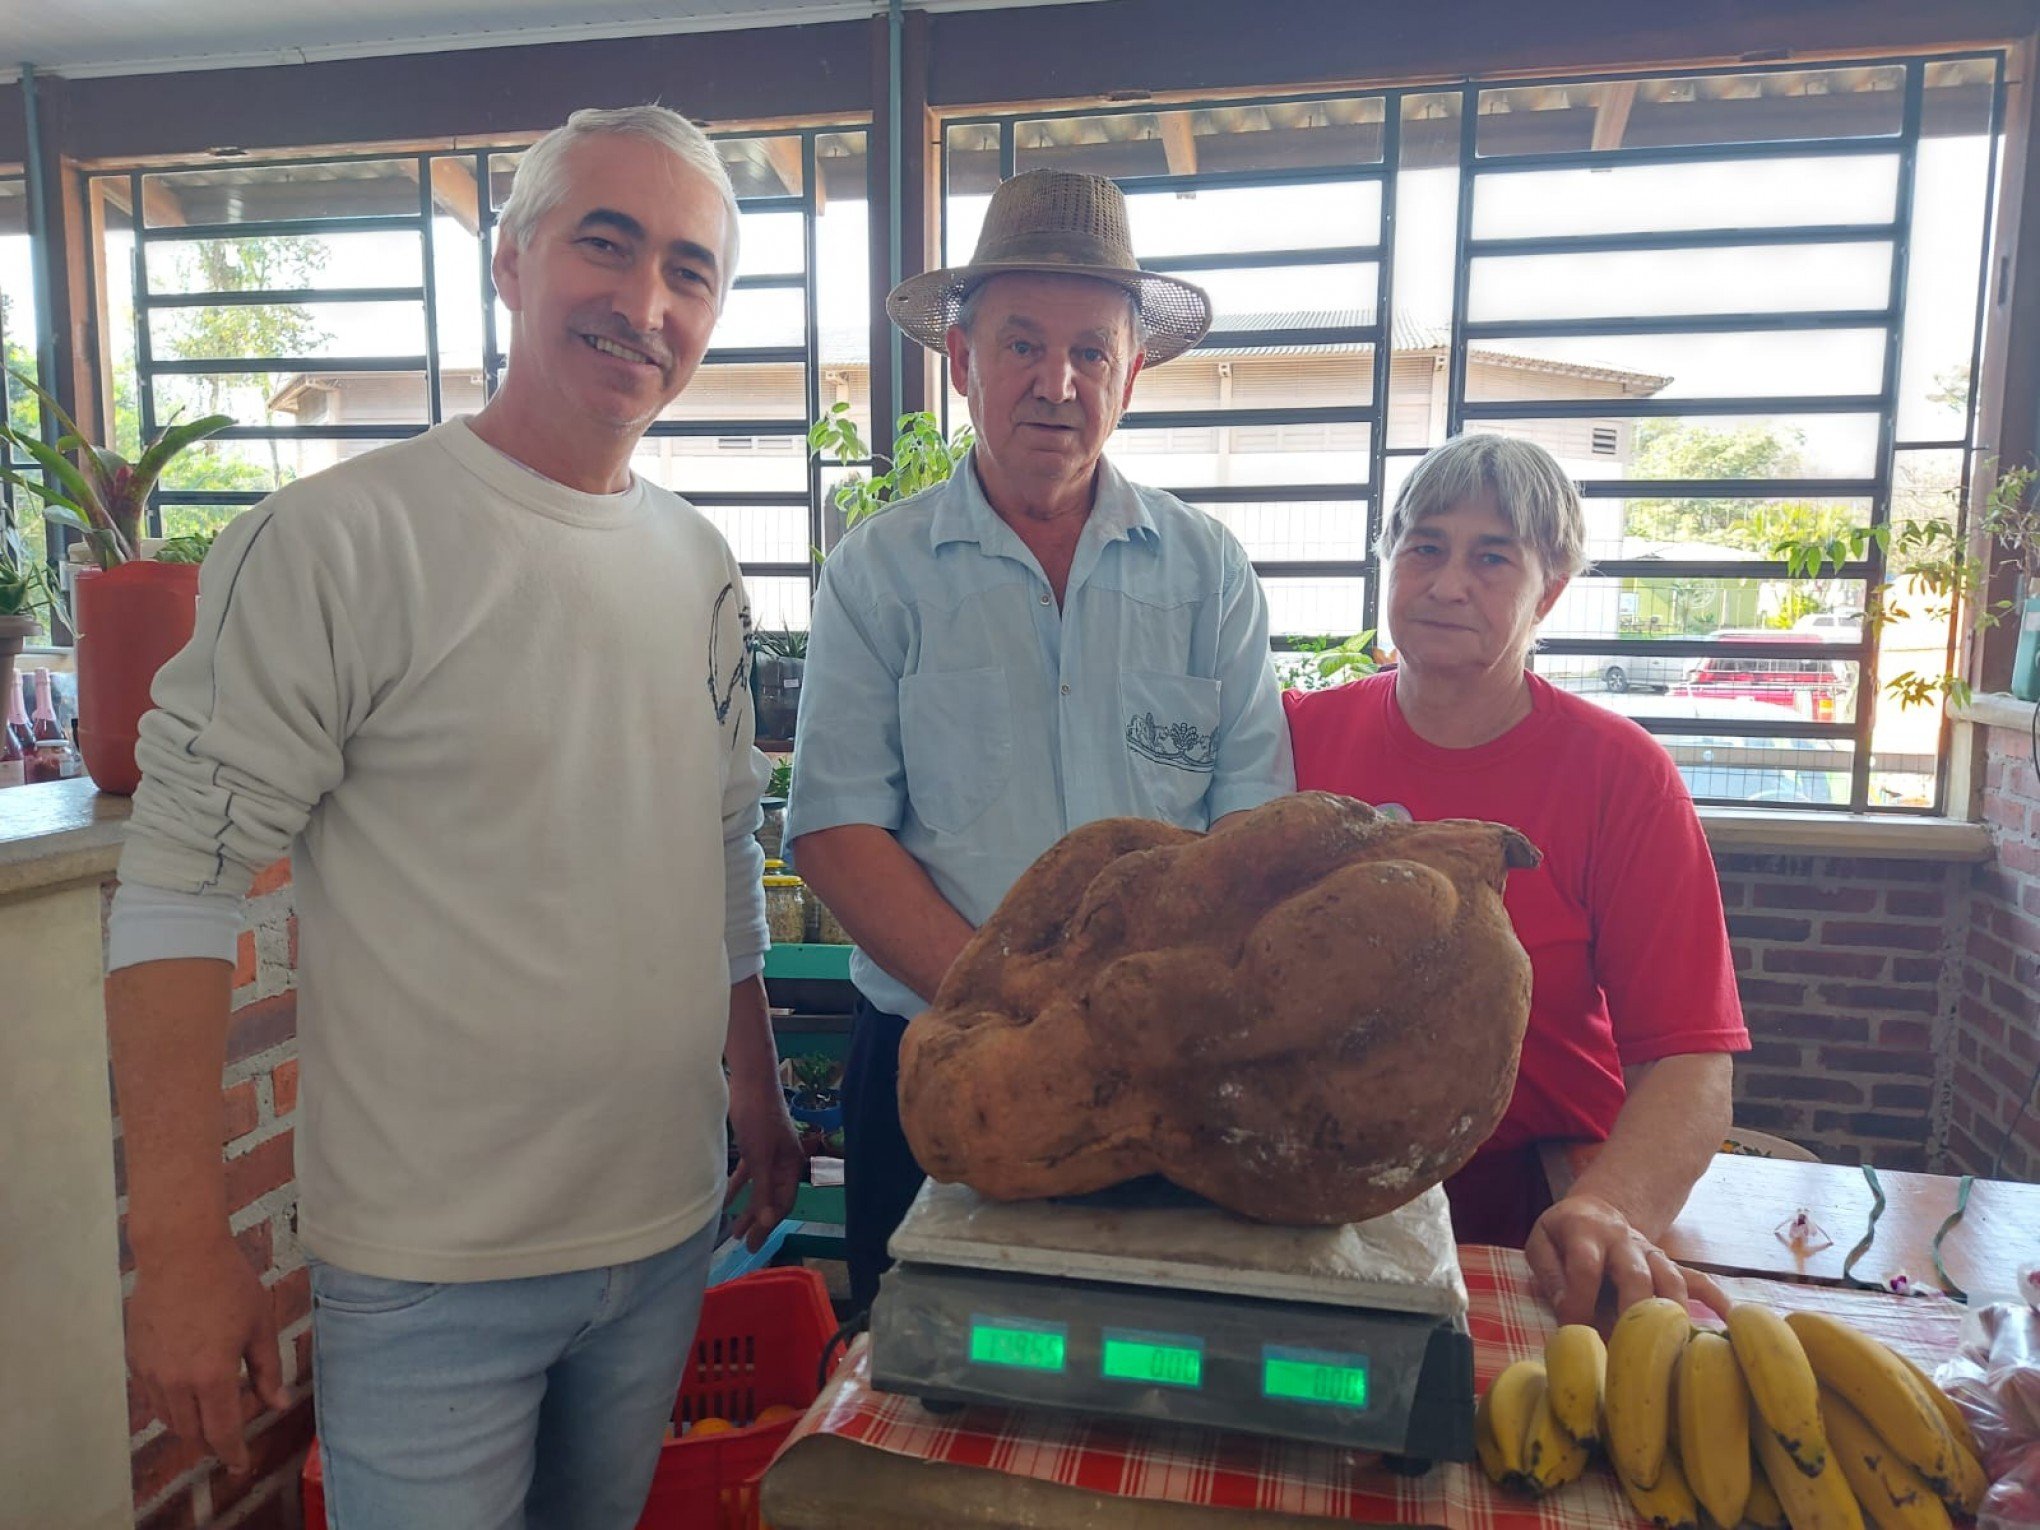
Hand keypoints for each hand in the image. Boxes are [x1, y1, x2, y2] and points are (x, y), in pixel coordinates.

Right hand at [126, 1236, 289, 1472]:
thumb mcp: (260, 1325)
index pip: (221, 1432)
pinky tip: (185, 1392)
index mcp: (212, 1376)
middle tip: (228, 1440)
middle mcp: (177, 1382)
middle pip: (192, 1432)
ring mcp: (152, 1372)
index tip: (240, 1465)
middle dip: (211, 1442)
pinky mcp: (136, 1359)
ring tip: (208, 1417)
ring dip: (189, 1424)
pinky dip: (169, 1405)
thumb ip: (267, 1370)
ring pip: (168, 1419)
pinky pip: (152, 1397)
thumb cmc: (229, 1283)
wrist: (180, 1253)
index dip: (232, 1453)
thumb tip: (277, 1403)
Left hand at [726, 1080, 802, 1251]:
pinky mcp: (754, 1145)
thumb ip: (764, 1189)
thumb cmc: (758, 1117)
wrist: (750, 1081)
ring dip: (748, 1208)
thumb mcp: (760, 1156)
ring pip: (759, 1188)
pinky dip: (738, 1188)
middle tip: (745, 1244)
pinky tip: (726, 1200)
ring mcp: (768, 1154)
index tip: (754, 1244)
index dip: (769, 1225)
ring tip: (736, 1231)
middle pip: (771, 1198)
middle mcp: (783, 1162)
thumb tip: (769, 1221)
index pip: (782, 1203)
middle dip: (759, 1221)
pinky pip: (748, 1174)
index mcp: (791, 1164)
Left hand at [1526, 1192, 1729, 1326]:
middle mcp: (1624, 1241)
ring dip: (1673, 1311)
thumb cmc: (1564, 1234)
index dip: (1579, 1300)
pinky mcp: (1669, 1265)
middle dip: (1635, 1310)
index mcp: (1585, 1231)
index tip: (1575, 1331)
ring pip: (1671, 1278)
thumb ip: (1548, 1272)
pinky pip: (1698, 1280)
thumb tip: (1567, 1310)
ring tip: (1676, 1346)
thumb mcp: (1540, 1242)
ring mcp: (1651, 1253)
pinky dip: (1716, 1299)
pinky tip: (1731, 1322)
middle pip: (1636, 1273)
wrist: (1598, 1210)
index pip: (1585, 1266)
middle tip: (1631, 1347)